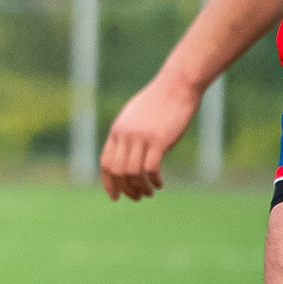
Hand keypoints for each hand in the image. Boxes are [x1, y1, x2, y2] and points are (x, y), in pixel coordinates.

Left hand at [98, 75, 201, 200]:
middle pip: (117, 171)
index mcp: (117, 130)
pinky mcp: (159, 140)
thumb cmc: (159, 101)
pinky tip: (160, 184)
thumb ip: (128, 134)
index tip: (115, 196)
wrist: (176, 85)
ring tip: (149, 193)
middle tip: (136, 198)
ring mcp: (141, 137)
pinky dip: (153, 180)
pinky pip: (151, 168)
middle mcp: (125, 135)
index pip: (106, 163)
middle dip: (125, 189)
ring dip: (140, 188)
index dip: (108, 183)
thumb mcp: (135, 117)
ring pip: (133, 173)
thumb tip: (127, 153)